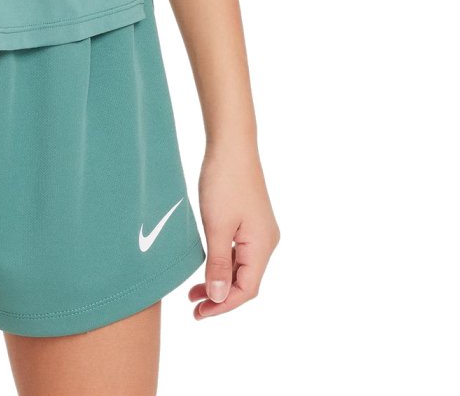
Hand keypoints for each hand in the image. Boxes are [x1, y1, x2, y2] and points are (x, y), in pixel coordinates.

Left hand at [189, 141, 278, 319]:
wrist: (231, 145)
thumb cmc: (223, 182)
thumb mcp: (216, 227)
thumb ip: (219, 264)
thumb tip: (219, 297)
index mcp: (262, 245)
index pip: (247, 289)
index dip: (223, 305)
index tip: (199, 313)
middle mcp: (266, 241)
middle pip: (246, 281)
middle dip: (220, 297)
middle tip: (193, 308)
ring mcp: (260, 231)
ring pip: (242, 268)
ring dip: (220, 281)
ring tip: (194, 293)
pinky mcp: (251, 222)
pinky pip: (239, 253)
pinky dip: (223, 264)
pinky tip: (206, 266)